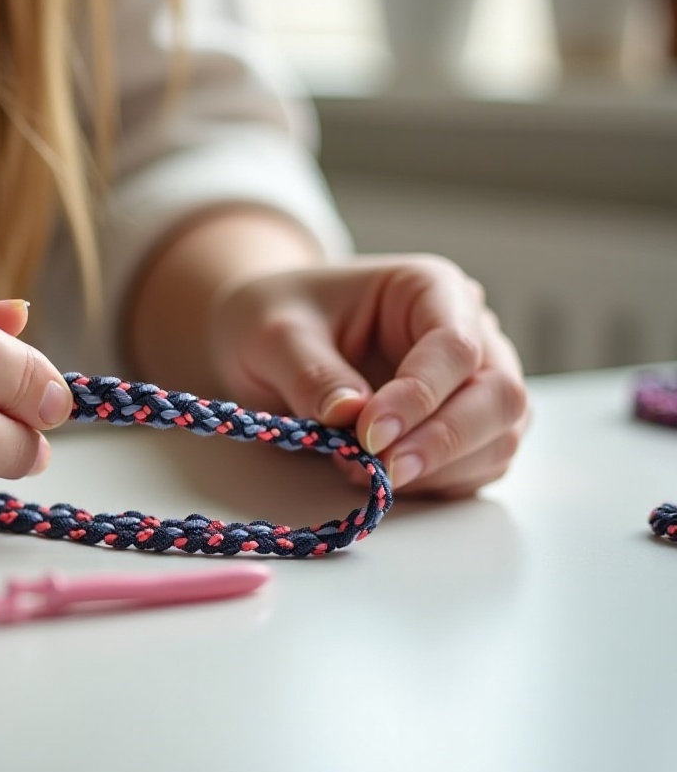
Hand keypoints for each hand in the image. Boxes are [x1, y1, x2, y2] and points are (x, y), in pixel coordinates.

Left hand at [206, 254, 528, 497]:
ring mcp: (472, 382)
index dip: (420, 396)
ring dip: (442, 469)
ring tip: (368, 472)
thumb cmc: (275, 317)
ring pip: (500, 437)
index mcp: (429, 287)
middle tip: (384, 472)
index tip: (369, 434)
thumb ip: (312, 374)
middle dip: (445, 441)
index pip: (456, 345)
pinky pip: (478, 467)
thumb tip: (352, 418)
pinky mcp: (462, 427)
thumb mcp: (274, 335)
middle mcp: (468, 330)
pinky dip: (438, 484)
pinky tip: (384, 478)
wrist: (271, 336)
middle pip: (499, 394)